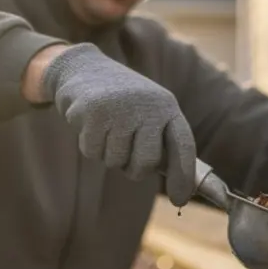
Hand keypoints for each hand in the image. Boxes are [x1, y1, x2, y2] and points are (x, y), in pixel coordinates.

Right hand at [36, 43, 196, 204]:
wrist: (84, 68)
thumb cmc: (122, 103)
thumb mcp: (148, 115)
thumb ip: (161, 145)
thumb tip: (182, 190)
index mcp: (167, 107)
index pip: (183, 147)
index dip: (183, 177)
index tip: (180, 200)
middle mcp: (148, 106)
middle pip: (146, 163)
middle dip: (133, 168)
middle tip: (125, 152)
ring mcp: (121, 108)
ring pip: (116, 161)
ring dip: (108, 153)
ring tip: (106, 129)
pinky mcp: (94, 112)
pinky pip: (93, 152)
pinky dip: (89, 145)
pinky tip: (90, 125)